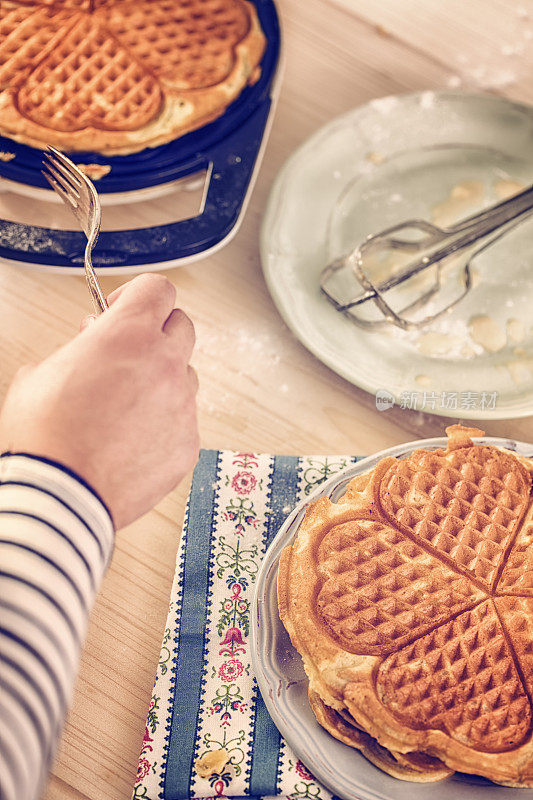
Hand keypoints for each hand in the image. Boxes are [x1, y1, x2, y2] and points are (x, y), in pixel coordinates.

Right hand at [0, 274, 198, 528]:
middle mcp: (165, 364)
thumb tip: (92, 344)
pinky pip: (185, 421)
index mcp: (128, 334)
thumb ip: (77, 348)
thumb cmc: (47, 436)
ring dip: (162, 380)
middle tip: (129, 352)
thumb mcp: (41, 372)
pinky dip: (165, 423)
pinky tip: (134, 439)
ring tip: (127, 404)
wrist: (62, 494)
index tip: (122, 309)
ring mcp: (182, 405)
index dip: (138, 294)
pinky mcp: (189, 442)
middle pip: (182, 326)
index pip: (157, 288)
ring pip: (186, 376)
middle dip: (157, 333)